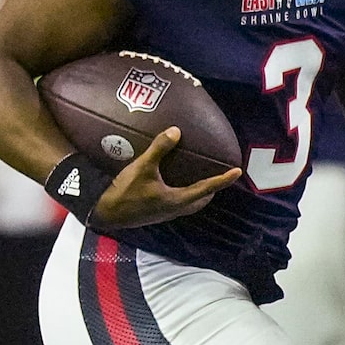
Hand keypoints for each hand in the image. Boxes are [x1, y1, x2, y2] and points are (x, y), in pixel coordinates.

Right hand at [90, 126, 240, 228]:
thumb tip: (176, 131)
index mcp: (177, 200)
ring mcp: (165, 213)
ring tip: (201, 178)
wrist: (107, 214)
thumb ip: (159, 148)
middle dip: (212, 189)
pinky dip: (185, 194)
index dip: (223, 180)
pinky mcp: (157, 213)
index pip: (207, 188)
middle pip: (201, 200)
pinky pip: (179, 203)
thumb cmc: (126, 192)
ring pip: (190, 204)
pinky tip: (175, 183)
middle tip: (219, 175)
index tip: (237, 172)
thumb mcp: (142, 167)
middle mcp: (175, 209)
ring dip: (199, 193)